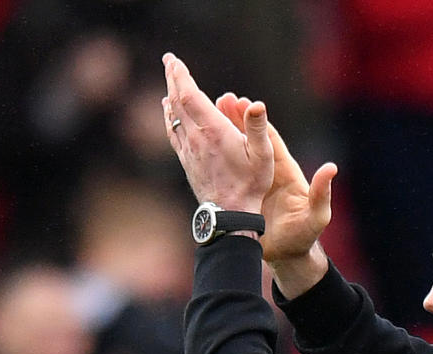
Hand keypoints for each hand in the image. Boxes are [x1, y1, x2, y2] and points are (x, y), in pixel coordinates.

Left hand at [162, 52, 272, 211]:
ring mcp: (188, 150)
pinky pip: (173, 132)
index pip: (190, 96)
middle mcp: (196, 137)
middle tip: (169, 60)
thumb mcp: (263, 155)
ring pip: (173, 116)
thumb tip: (257, 103)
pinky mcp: (186, 161)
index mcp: (213, 131)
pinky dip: (169, 116)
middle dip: (172, 78)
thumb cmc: (250, 185)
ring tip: (169, 82)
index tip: (174, 60)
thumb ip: (257, 127)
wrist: (229, 214)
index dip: (181, 76)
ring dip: (170, 95)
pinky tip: (169, 112)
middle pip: (178, 101)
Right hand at [214, 93, 336, 261]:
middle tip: (221, 98)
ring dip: (223, 132)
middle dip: (237, 118)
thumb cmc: (304, 237)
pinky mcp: (243, 193)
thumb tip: (330, 168)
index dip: (259, 122)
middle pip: (252, 139)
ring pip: (236, 152)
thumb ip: (322, 194)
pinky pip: (228, 170)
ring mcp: (255, 182)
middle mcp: (269, 173)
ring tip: (205, 112)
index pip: (271, 141)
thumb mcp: (316, 216)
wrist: (287, 255)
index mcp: (287, 172)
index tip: (245, 102)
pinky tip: (199, 144)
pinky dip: (215, 156)